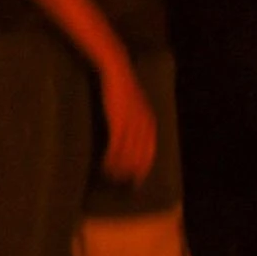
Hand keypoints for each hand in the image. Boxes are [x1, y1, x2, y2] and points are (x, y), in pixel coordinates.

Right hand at [96, 65, 160, 185]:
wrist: (117, 71)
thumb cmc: (122, 89)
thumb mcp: (134, 106)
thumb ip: (136, 120)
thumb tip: (129, 136)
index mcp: (149, 121)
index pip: (150, 149)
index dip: (144, 165)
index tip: (139, 179)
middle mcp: (144, 124)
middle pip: (141, 153)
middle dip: (134, 170)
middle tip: (126, 184)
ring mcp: (132, 122)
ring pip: (128, 152)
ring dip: (121, 167)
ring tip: (113, 178)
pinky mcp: (119, 120)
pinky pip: (117, 144)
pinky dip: (113, 157)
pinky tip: (106, 166)